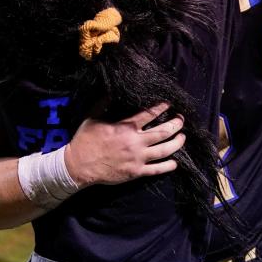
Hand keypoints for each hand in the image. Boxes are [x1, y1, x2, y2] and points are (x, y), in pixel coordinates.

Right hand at [64, 103, 185, 186]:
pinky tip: (175, 162)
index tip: (169, 104)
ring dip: (177, 142)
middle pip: (163, 131)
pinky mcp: (136, 172)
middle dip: (176, 124)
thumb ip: (103, 103)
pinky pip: (157, 170)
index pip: (150, 114)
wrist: (78, 166)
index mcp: (126, 127)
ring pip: (165, 150)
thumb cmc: (85, 141)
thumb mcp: (92, 117)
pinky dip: (168, 166)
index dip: (162, 107)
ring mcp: (138, 158)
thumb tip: (111, 90)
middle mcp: (136, 142)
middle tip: (181, 120)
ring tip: (182, 137)